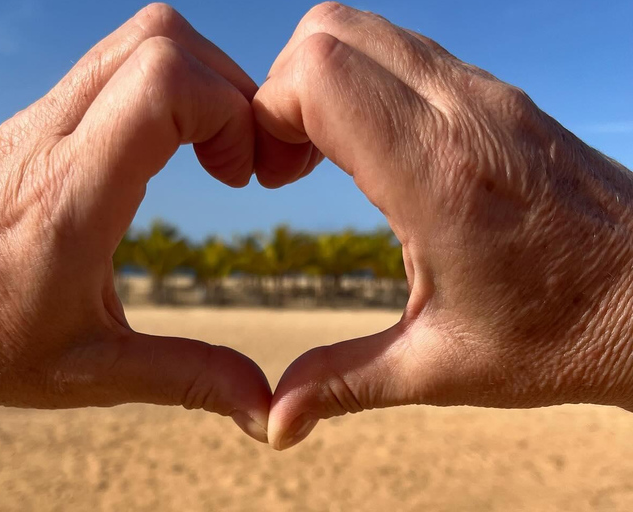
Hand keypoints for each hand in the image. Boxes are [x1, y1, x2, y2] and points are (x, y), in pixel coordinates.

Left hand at [0, 4, 270, 451]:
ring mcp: (38, 120)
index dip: (229, 110)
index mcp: (71, 196)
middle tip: (240, 158)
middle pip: (159, 37)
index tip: (241, 175)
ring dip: (197, 79)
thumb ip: (189, 379)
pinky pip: (114, 64)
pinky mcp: (35, 121)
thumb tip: (268, 407)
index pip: (163, 82)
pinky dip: (165, 85)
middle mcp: (51, 138)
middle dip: (226, 85)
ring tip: (215, 151)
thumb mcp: (96, 374)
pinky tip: (171, 149)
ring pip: (136, 38)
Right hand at [254, 2, 632, 449]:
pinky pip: (404, 53)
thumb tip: (273, 423)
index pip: (319, 75)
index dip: (266, 113)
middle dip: (281, 91)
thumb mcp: (439, 368)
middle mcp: (463, 114)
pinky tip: (372, 153)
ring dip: (321, 83)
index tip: (269, 176)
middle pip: (329, 32)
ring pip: (366, 32)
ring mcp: (487, 95)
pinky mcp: (500, 97)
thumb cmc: (561, 336)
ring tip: (319, 158)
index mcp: (439, 176)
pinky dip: (362, 84)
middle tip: (285, 164)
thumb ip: (342, 383)